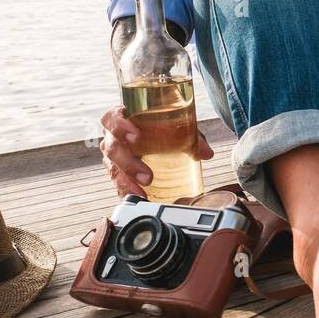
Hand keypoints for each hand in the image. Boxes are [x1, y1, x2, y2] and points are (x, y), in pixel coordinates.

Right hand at [99, 105, 213, 197]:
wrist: (147, 131)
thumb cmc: (156, 125)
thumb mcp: (173, 125)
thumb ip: (190, 135)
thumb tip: (206, 153)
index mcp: (121, 119)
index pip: (112, 120)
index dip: (120, 126)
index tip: (136, 135)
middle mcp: (113, 138)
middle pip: (112, 149)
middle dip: (129, 164)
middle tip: (147, 176)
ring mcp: (113, 156)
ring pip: (113, 169)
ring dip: (128, 182)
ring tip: (143, 194)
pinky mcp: (117, 172)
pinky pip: (117, 184)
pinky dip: (126, 192)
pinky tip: (138, 199)